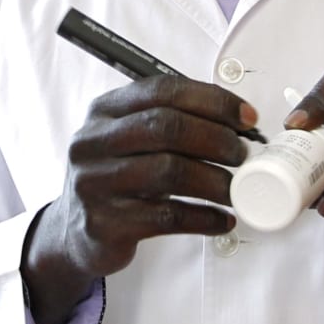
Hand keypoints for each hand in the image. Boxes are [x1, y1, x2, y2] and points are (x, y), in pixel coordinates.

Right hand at [23, 75, 255, 323]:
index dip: (212, 100)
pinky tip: (222, 220)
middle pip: (166, 127)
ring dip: (215, 181)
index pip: (162, 91)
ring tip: (236, 190)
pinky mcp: (105, 224)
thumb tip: (240, 122)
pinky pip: (167, 217)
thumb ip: (172, 122)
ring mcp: (94, 183)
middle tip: (243, 156)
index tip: (247, 118)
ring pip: (169, 171)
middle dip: (216, 139)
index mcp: (103, 111)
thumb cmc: (118, 179)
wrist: (77, 233)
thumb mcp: (130, 140)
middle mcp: (92, 142)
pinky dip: (204, 218)